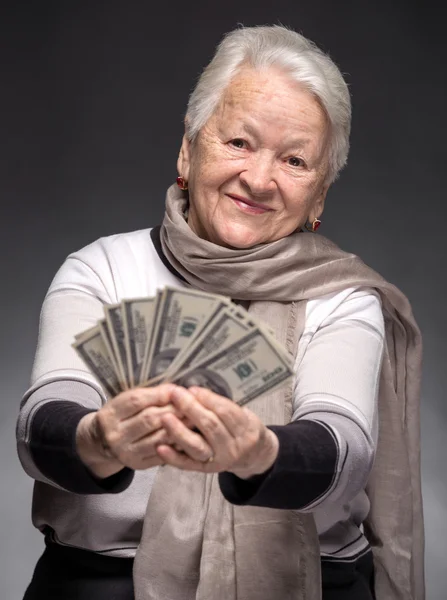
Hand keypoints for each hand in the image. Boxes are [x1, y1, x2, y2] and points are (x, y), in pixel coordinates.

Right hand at [76, 384, 183, 477]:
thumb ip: (147, 396)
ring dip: (180, 427)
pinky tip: (188, 436)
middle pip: (149, 420)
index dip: (159, 394)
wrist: (102, 442)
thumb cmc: (120, 416)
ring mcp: (126, 452)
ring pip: (158, 438)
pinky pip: (162, 454)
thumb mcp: (125, 401)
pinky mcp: (138, 465)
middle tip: (192, 404)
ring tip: (194, 418)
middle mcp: (116, 435)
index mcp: (111, 414)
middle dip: (174, 410)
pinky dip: (177, 444)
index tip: (177, 389)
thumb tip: (175, 390)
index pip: (137, 401)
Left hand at [156, 386, 278, 478]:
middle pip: (210, 426)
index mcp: (244, 428)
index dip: (207, 399)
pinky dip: (173, 457)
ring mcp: (218, 460)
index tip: (191, 389)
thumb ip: (219, 404)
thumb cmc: (239, 427)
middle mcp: (232, 446)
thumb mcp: (240, 413)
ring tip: (165, 418)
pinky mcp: (205, 470)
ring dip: (180, 431)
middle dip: (191, 408)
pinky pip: (188, 464)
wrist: (251, 455)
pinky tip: (160, 448)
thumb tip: (193, 391)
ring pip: (198, 446)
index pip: (225, 411)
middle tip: (175, 395)